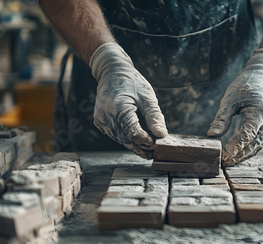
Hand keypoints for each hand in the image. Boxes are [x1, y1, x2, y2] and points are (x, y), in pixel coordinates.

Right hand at [90, 43, 166, 158]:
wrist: (112, 73)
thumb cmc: (132, 83)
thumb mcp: (147, 98)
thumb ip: (154, 117)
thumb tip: (161, 135)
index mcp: (117, 108)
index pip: (132, 132)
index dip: (145, 141)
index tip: (157, 144)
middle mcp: (105, 116)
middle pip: (126, 139)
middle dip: (142, 146)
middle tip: (156, 151)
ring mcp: (101, 120)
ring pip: (121, 139)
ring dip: (135, 144)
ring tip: (150, 148)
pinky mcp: (100, 122)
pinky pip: (116, 135)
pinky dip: (127, 138)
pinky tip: (139, 140)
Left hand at [208, 48, 262, 165]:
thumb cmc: (244, 85)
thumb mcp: (230, 99)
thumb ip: (222, 118)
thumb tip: (211, 135)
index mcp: (261, 110)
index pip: (248, 133)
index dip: (236, 146)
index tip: (224, 156)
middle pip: (255, 143)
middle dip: (239, 154)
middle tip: (224, 163)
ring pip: (259, 144)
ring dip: (245, 154)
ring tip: (229, 162)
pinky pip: (261, 140)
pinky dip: (250, 148)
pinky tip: (238, 154)